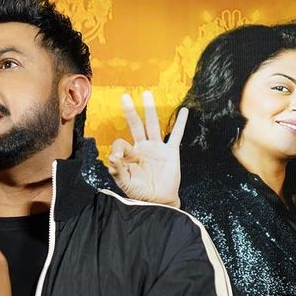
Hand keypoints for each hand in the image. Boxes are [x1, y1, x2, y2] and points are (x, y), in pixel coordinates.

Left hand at [108, 91, 187, 206]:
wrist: (158, 201)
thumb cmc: (140, 192)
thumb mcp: (125, 182)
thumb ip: (117, 169)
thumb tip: (111, 156)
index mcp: (129, 155)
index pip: (121, 143)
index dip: (118, 148)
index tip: (118, 158)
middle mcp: (142, 148)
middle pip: (136, 125)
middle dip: (130, 111)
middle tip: (125, 96)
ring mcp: (157, 148)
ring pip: (153, 124)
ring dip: (150, 110)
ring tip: (147, 94)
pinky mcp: (171, 152)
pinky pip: (176, 135)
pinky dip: (180, 123)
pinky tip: (184, 111)